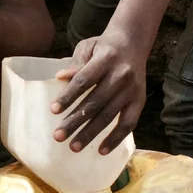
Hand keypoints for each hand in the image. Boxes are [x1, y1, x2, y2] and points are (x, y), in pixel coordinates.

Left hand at [50, 29, 146, 153]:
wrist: (133, 43)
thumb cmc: (103, 47)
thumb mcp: (88, 47)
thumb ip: (76, 64)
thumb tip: (60, 77)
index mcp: (105, 59)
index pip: (84, 80)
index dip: (68, 95)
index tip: (53, 110)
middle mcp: (121, 75)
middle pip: (95, 102)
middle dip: (75, 121)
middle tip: (58, 136)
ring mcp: (132, 90)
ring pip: (109, 115)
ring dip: (90, 133)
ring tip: (74, 147)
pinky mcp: (139, 100)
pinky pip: (128, 123)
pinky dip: (116, 138)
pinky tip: (102, 150)